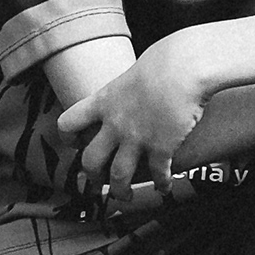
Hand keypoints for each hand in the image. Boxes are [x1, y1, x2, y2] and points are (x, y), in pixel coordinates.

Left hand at [59, 40, 212, 191]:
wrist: (185, 67)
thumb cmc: (167, 58)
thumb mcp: (137, 69)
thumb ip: (130, 84)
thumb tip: (141, 81)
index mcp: (105, 101)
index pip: (69, 122)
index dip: (68, 137)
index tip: (75, 144)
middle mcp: (115, 123)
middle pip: (91, 160)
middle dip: (92, 176)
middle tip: (97, 182)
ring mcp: (136, 138)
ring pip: (118, 176)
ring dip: (120, 191)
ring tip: (125, 196)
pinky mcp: (161, 148)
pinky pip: (158, 175)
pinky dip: (161, 184)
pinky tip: (165, 186)